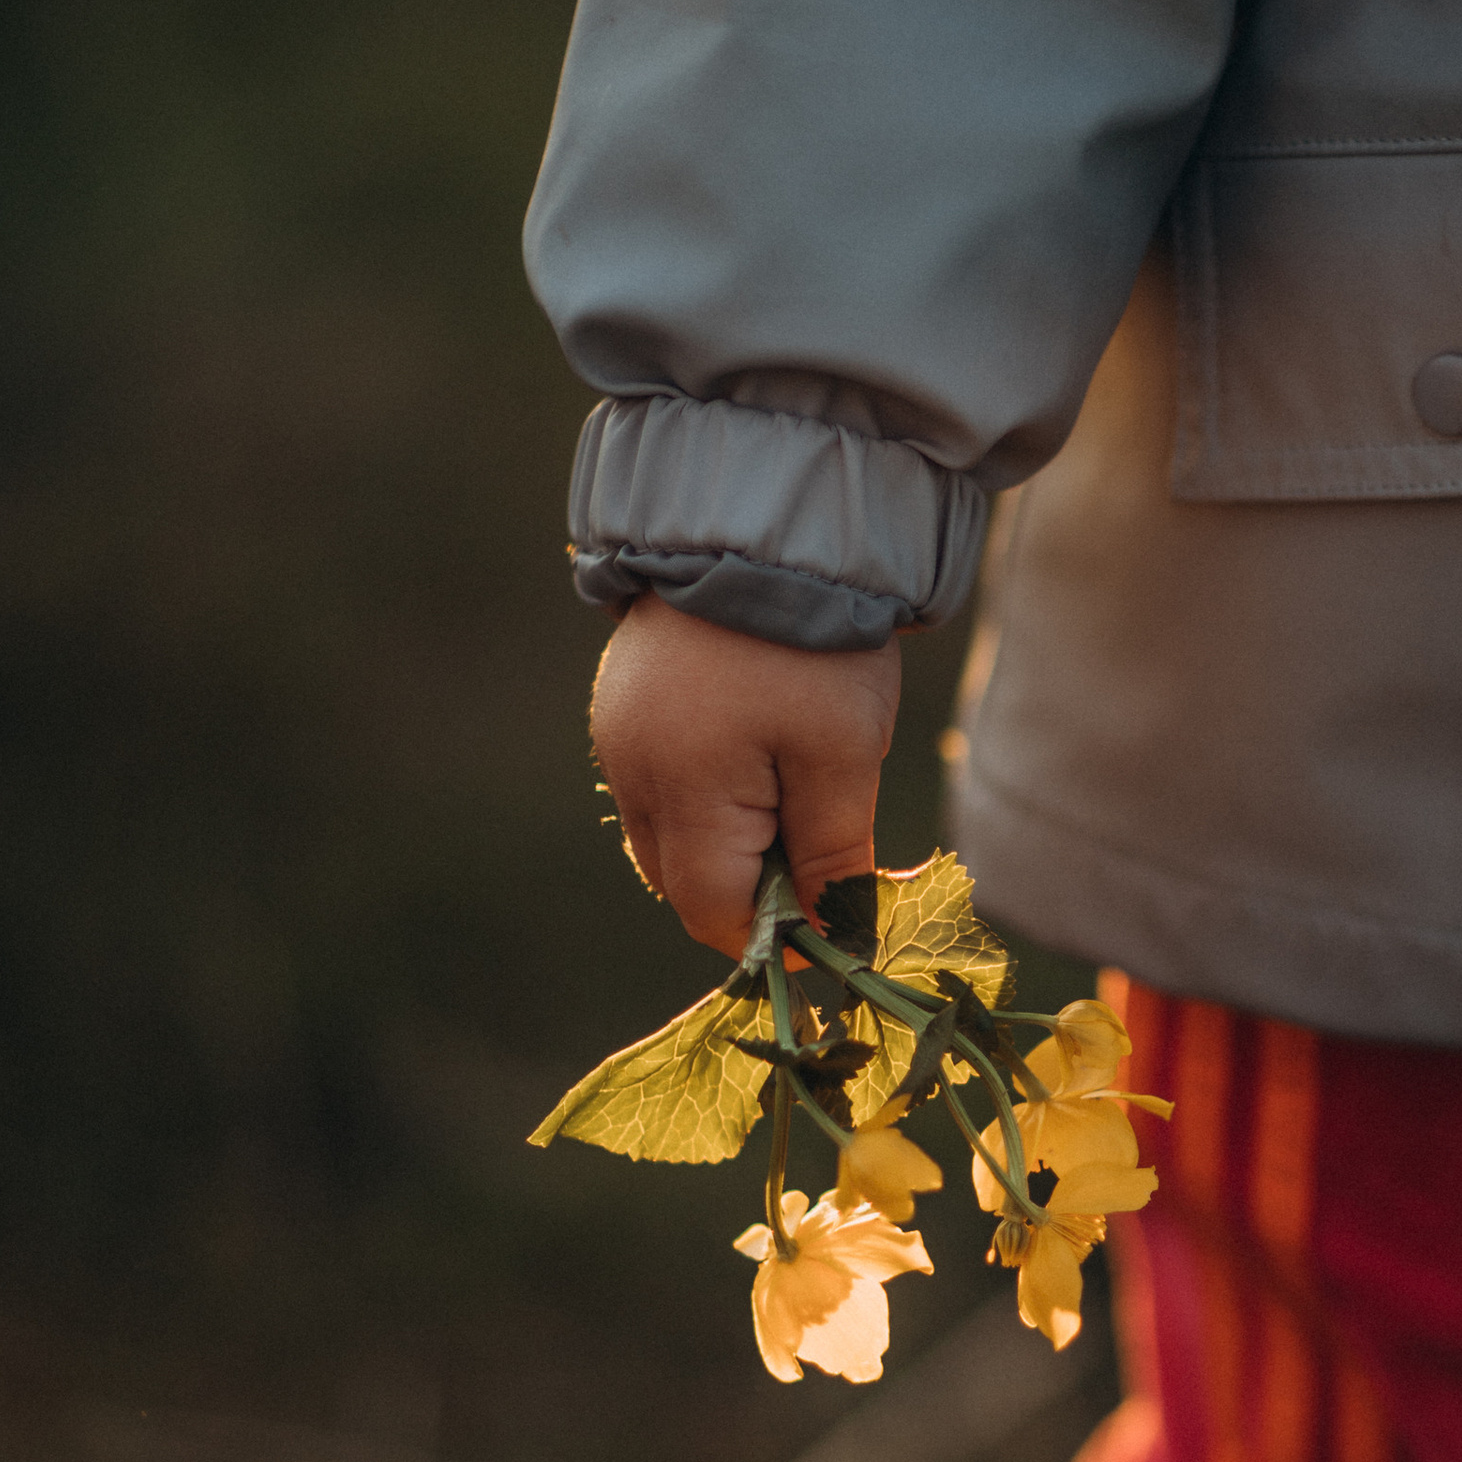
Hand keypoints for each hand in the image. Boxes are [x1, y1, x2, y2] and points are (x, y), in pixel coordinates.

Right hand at [588, 596, 901, 957]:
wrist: (765, 523)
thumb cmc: (813, 643)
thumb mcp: (841, 752)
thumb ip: (831, 853)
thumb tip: (829, 934)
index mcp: (680, 792)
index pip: (713, 912)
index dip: (774, 939)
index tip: (835, 931)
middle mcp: (631, 771)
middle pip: (681, 880)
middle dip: (751, 893)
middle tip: (826, 864)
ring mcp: (620, 734)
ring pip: (666, 834)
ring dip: (728, 844)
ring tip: (798, 800)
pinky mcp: (624, 703)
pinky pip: (660, 782)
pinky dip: (707, 797)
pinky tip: (761, 758)